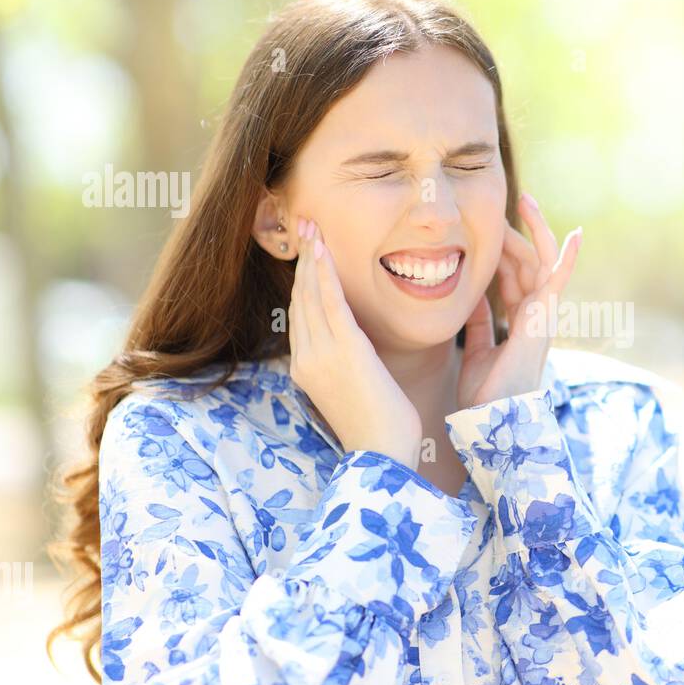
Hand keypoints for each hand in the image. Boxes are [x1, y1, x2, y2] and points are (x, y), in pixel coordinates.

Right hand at [288, 218, 422, 466]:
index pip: (301, 315)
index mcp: (306, 369)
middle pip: (300, 299)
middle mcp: (306, 359)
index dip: (304, 281)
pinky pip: (330, 303)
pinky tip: (324, 251)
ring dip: (312, 258)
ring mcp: (321, 355)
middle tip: (306, 227)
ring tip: (312, 228)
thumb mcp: (356, 391)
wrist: (383, 457)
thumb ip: (348, 365)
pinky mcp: (344, 352)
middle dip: (303, 261)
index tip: (309, 253)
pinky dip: (325, 274)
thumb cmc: (381, 430)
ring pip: (311, 295)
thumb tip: (356, 347)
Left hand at [457, 192, 581, 408]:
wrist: (492, 418)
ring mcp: (542, 315)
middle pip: (527, 264)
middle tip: (509, 201)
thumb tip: (472, 296)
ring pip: (540, 262)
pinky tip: (575, 234)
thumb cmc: (485, 394)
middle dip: (517, 233)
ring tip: (525, 201)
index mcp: (520, 323)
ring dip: (535, 230)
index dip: (503, 253)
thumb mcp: (474, 351)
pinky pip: (557, 280)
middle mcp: (535, 315)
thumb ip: (477, 324)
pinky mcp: (543, 317)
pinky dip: (567, 257)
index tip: (487, 231)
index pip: (514, 278)